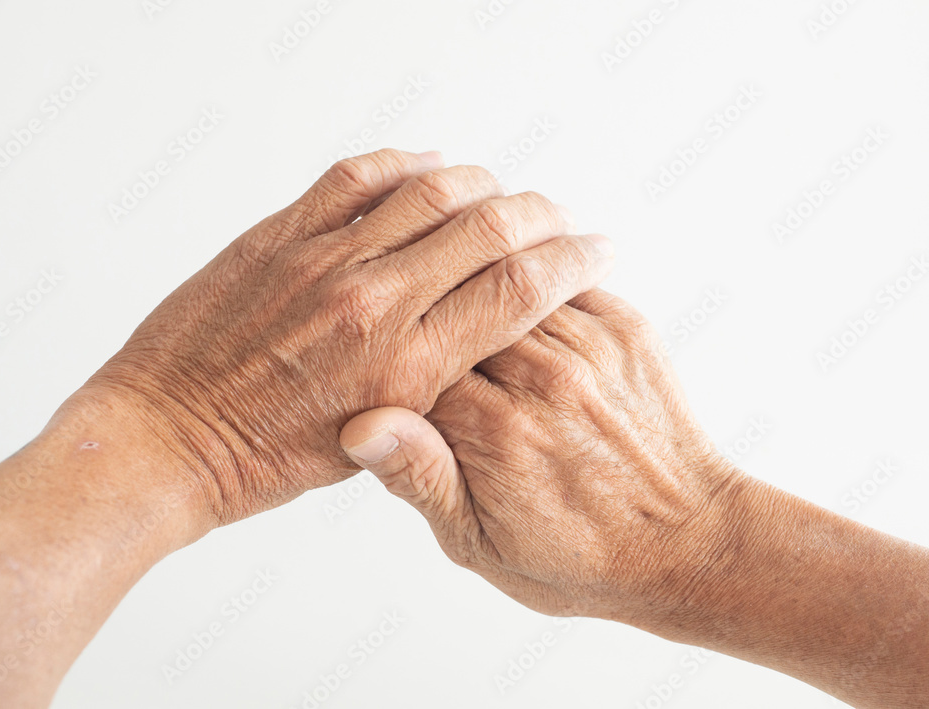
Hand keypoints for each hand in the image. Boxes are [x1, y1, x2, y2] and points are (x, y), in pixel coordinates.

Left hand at [83, 149, 614, 525]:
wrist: (167, 440)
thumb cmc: (264, 460)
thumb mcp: (367, 450)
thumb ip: (429, 391)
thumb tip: (476, 341)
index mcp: (407, 369)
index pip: (520, 291)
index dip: (572, 262)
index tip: (595, 252)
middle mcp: (375, 303)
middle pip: (489, 229)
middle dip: (542, 216)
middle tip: (559, 219)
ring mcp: (324, 261)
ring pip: (431, 191)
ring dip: (483, 184)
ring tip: (503, 193)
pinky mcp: (278, 237)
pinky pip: (356, 176)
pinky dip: (403, 163)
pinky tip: (430, 166)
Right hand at [340, 290, 928, 707]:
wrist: (688, 543)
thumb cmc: (580, 555)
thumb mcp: (480, 543)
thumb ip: (419, 477)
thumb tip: (362, 426)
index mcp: (495, 433)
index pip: (413, 363)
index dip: (393, 363)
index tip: (392, 372)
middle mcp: (542, 380)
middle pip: (457, 313)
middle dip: (435, 319)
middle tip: (426, 331)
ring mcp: (588, 349)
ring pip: (509, 285)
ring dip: (480, 290)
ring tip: (464, 303)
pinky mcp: (624, 330)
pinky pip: (564, 281)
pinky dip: (535, 285)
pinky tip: (521, 304)